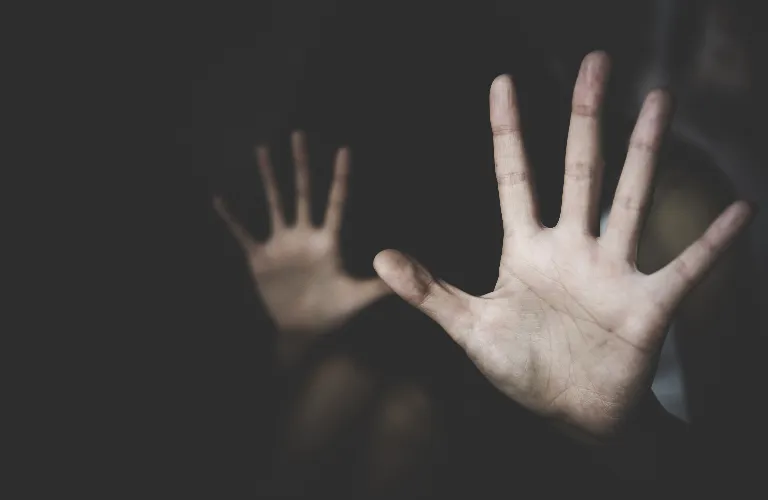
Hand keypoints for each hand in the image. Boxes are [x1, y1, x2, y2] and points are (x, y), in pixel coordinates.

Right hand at [215, 131, 389, 336]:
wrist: (304, 330)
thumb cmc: (333, 313)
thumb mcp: (358, 297)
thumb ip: (381, 285)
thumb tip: (411, 276)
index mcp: (328, 241)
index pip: (336, 202)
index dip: (340, 177)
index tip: (344, 150)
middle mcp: (304, 236)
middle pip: (303, 191)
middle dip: (301, 164)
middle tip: (299, 134)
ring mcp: (281, 244)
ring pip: (275, 202)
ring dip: (268, 177)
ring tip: (262, 150)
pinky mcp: (260, 258)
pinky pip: (243, 233)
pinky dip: (231, 218)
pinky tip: (220, 199)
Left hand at [373, 52, 752, 436]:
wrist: (572, 415)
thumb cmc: (521, 370)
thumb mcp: (470, 330)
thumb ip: (429, 293)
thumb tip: (378, 257)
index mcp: (526, 250)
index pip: (514, 177)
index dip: (507, 131)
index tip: (502, 82)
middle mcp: (572, 248)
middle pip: (579, 169)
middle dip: (585, 117)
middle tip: (595, 61)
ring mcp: (611, 271)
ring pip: (632, 198)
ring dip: (646, 150)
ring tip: (660, 99)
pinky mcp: (647, 304)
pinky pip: (686, 269)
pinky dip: (713, 244)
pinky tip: (741, 209)